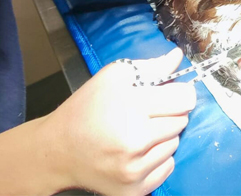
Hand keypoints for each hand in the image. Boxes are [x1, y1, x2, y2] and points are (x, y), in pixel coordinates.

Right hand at [39, 48, 194, 195]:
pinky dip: (156, 159)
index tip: (170, 94)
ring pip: (175, 144)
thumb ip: (151, 67)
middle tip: (144, 114)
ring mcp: (134, 169)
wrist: (56, 152)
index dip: (179, 93)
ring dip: (162, 137)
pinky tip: (134, 153)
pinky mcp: (135, 190)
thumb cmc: (85, 110)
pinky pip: (167, 167)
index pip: (184, 99)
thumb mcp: (113, 77)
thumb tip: (178, 57)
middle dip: (168, 114)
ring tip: (136, 133)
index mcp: (129, 107)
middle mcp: (134, 141)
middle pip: (182, 121)